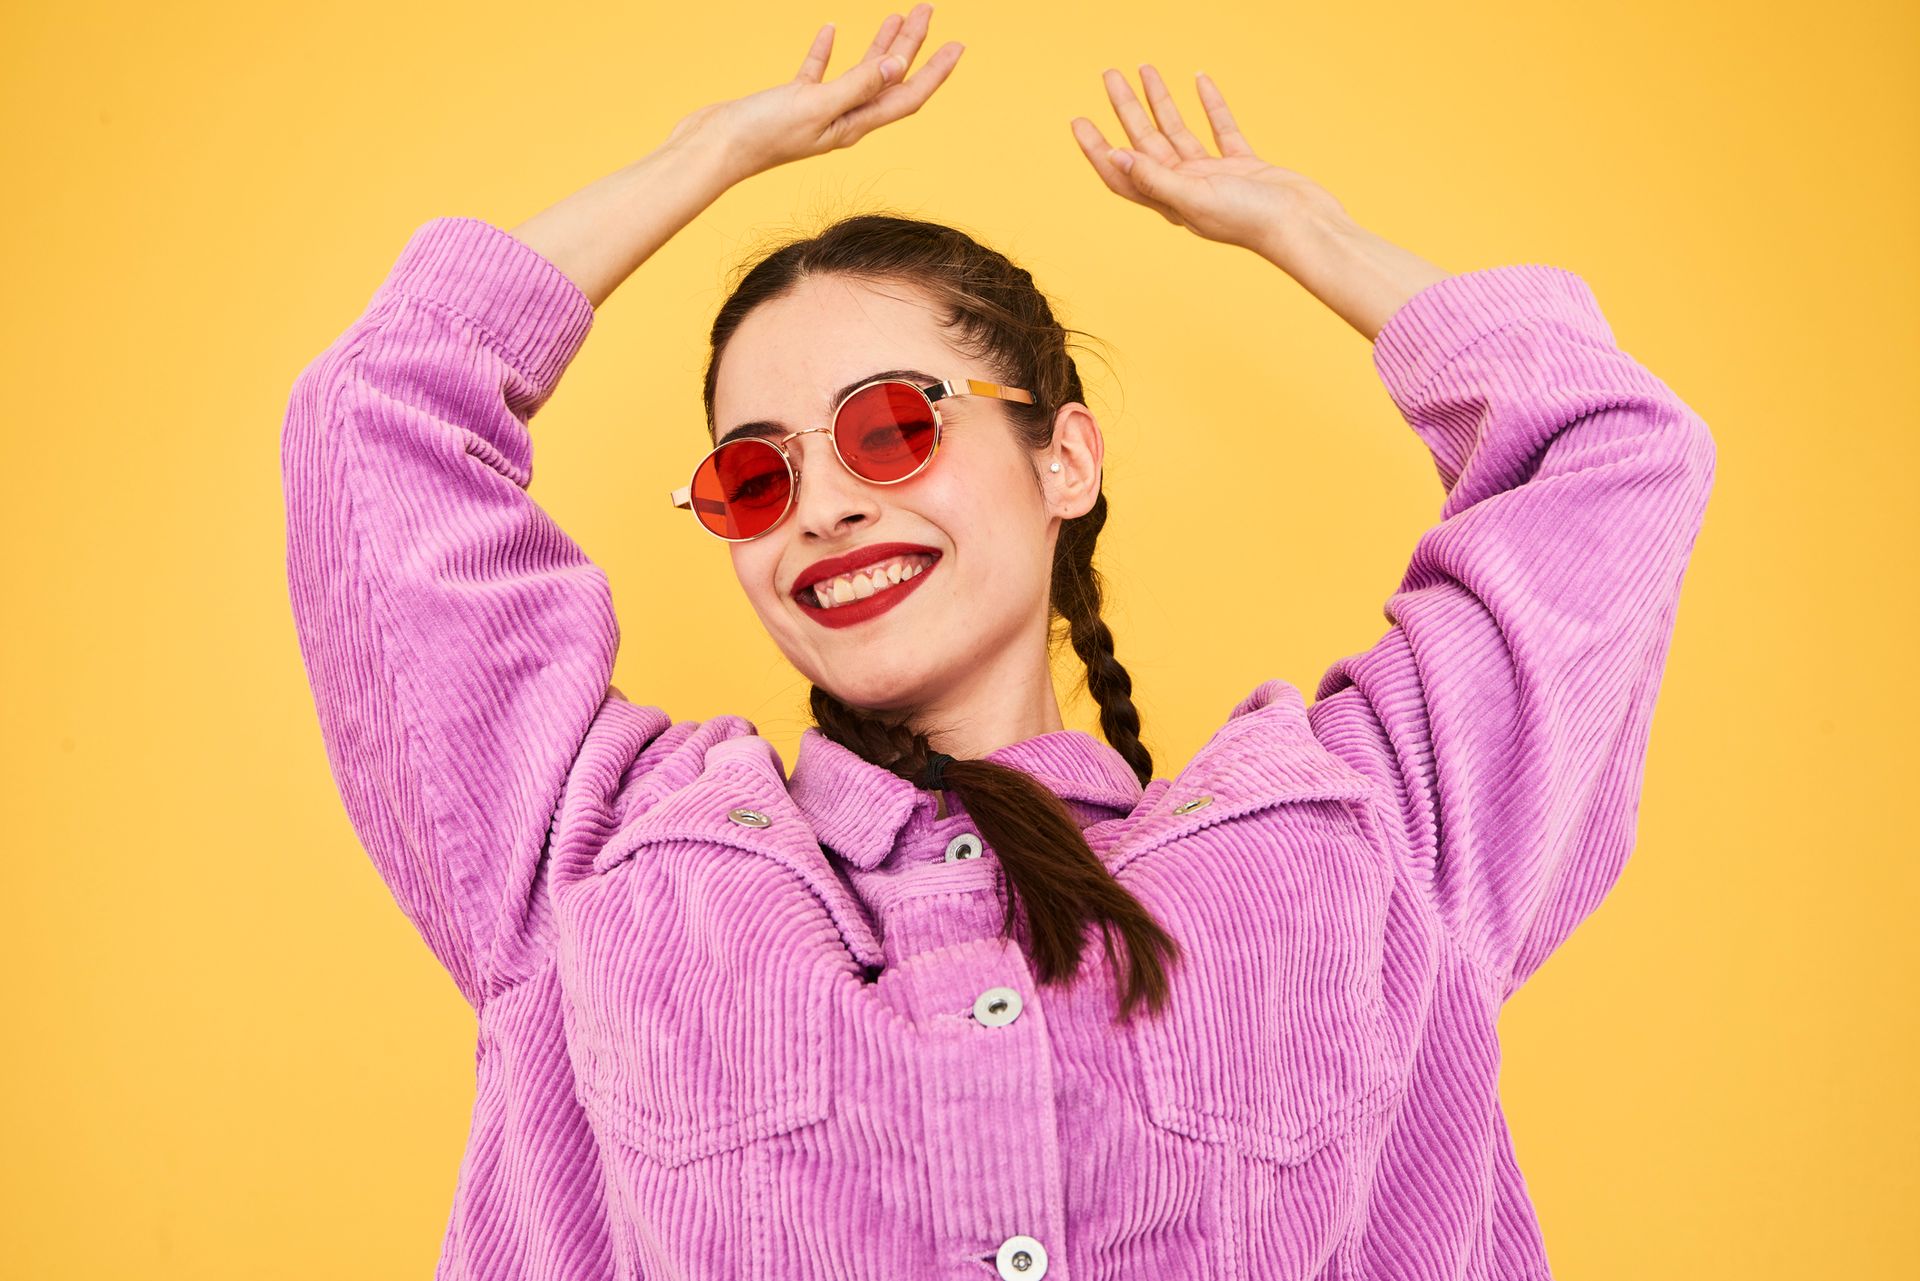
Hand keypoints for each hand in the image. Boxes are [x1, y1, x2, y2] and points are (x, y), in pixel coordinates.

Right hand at [665, 4, 964, 184]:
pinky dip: (828, 50)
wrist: (713, 149)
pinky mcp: (791, 102)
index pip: (907, 96)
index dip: (935, 71)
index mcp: (854, 125)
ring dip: (880, 44)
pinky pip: (818, 72)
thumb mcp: (817, 105)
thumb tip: (899, 65)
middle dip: (913, 45)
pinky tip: (830, 29)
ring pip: (859, 72)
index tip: (958, 45)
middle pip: (889, 79)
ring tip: (896, 16)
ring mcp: (817, 111)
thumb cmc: (761, 134)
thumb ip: (858, 85)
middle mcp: (843, 120)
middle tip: (928, 10)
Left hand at [1071, 66, 1354, 264]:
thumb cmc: (1250, 220)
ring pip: (1179, 132)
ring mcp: (1215, 177)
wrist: (1304, 226)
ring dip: (1161, 102)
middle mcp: (1187, 188)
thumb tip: (1115, 158)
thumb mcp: (1195, 197)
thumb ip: (1155, 178)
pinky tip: (1200, 81)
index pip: (1122, 174)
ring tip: (1146, 69)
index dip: (1097, 150)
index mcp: (1169, 201)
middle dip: (1126, 109)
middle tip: (1109, 75)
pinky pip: (1221, 130)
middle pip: (1146, 143)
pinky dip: (1211, 105)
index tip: (1079, 120)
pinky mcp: (1244, 166)